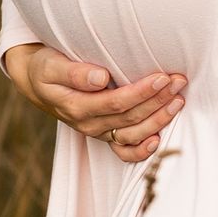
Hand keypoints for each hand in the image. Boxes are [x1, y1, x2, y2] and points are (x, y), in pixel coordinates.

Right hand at [3, 41, 187, 162]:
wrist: (38, 81)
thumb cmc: (47, 68)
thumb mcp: (51, 65)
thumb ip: (74, 72)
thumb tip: (101, 78)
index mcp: (76, 106)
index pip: (115, 103)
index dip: (141, 92)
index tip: (162, 77)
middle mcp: (89, 123)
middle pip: (130, 118)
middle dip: (158, 101)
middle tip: (179, 82)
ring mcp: (98, 131)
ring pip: (133, 134)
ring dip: (159, 120)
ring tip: (178, 101)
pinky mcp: (105, 134)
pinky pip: (124, 151)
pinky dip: (141, 151)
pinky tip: (158, 140)